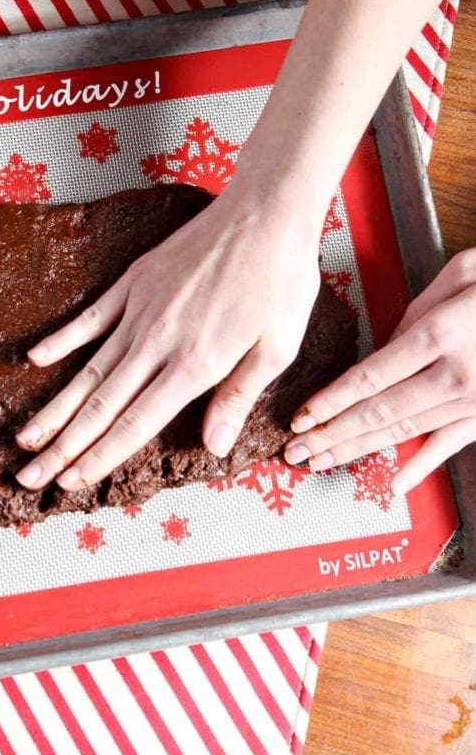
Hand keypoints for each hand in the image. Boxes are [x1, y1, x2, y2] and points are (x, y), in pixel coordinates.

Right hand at [15, 186, 321, 490]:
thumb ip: (238, 397)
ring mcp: (140, 309)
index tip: (71, 483)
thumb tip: (213, 447)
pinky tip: (36, 360)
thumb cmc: (281, 281)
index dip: (101, 457)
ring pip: (88, 369)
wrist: (265, 212)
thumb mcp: (277, 347)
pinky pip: (90, 317)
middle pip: (101, 406)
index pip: (136, 424)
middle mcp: (158, 342)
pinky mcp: (134, 282)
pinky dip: (61, 339)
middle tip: (29, 477)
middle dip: (62, 448)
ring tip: (25, 437)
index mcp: (195, 364)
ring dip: (54, 408)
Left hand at [284, 248, 475, 495]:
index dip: (331, 401)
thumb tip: (387, 343)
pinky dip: (422, 466)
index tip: (300, 417)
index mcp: (441, 335)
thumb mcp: (464, 272)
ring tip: (322, 463)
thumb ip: (419, 309)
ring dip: (359, 451)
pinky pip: (451, 446)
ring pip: (406, 433)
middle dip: (331, 435)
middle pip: (379, 413)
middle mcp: (456, 375)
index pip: (371, 376)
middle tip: (295, 453)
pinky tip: (395, 483)